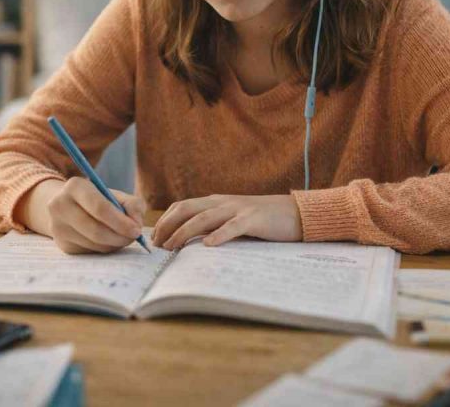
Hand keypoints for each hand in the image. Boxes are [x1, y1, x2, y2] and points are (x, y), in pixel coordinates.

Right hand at [34, 177, 146, 254]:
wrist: (66, 206)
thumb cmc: (96, 199)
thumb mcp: (114, 194)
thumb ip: (132, 204)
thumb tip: (137, 224)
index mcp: (75, 187)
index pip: (99, 208)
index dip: (121, 222)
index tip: (137, 230)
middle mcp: (60, 206)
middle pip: (96, 230)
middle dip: (120, 237)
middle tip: (134, 237)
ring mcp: (58, 227)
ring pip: (94, 243)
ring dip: (114, 244)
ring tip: (122, 237)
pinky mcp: (62, 244)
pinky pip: (91, 251)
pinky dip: (105, 248)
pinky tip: (108, 240)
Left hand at [152, 194, 301, 249]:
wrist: (295, 213)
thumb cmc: (262, 220)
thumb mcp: (232, 220)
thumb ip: (213, 225)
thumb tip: (188, 241)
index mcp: (215, 202)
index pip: (182, 206)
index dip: (165, 221)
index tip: (155, 238)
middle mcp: (222, 202)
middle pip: (186, 209)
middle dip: (168, 226)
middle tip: (157, 244)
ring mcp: (237, 209)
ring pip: (204, 217)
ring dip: (184, 232)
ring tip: (172, 246)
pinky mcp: (253, 219)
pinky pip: (232, 226)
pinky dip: (219, 235)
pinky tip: (208, 245)